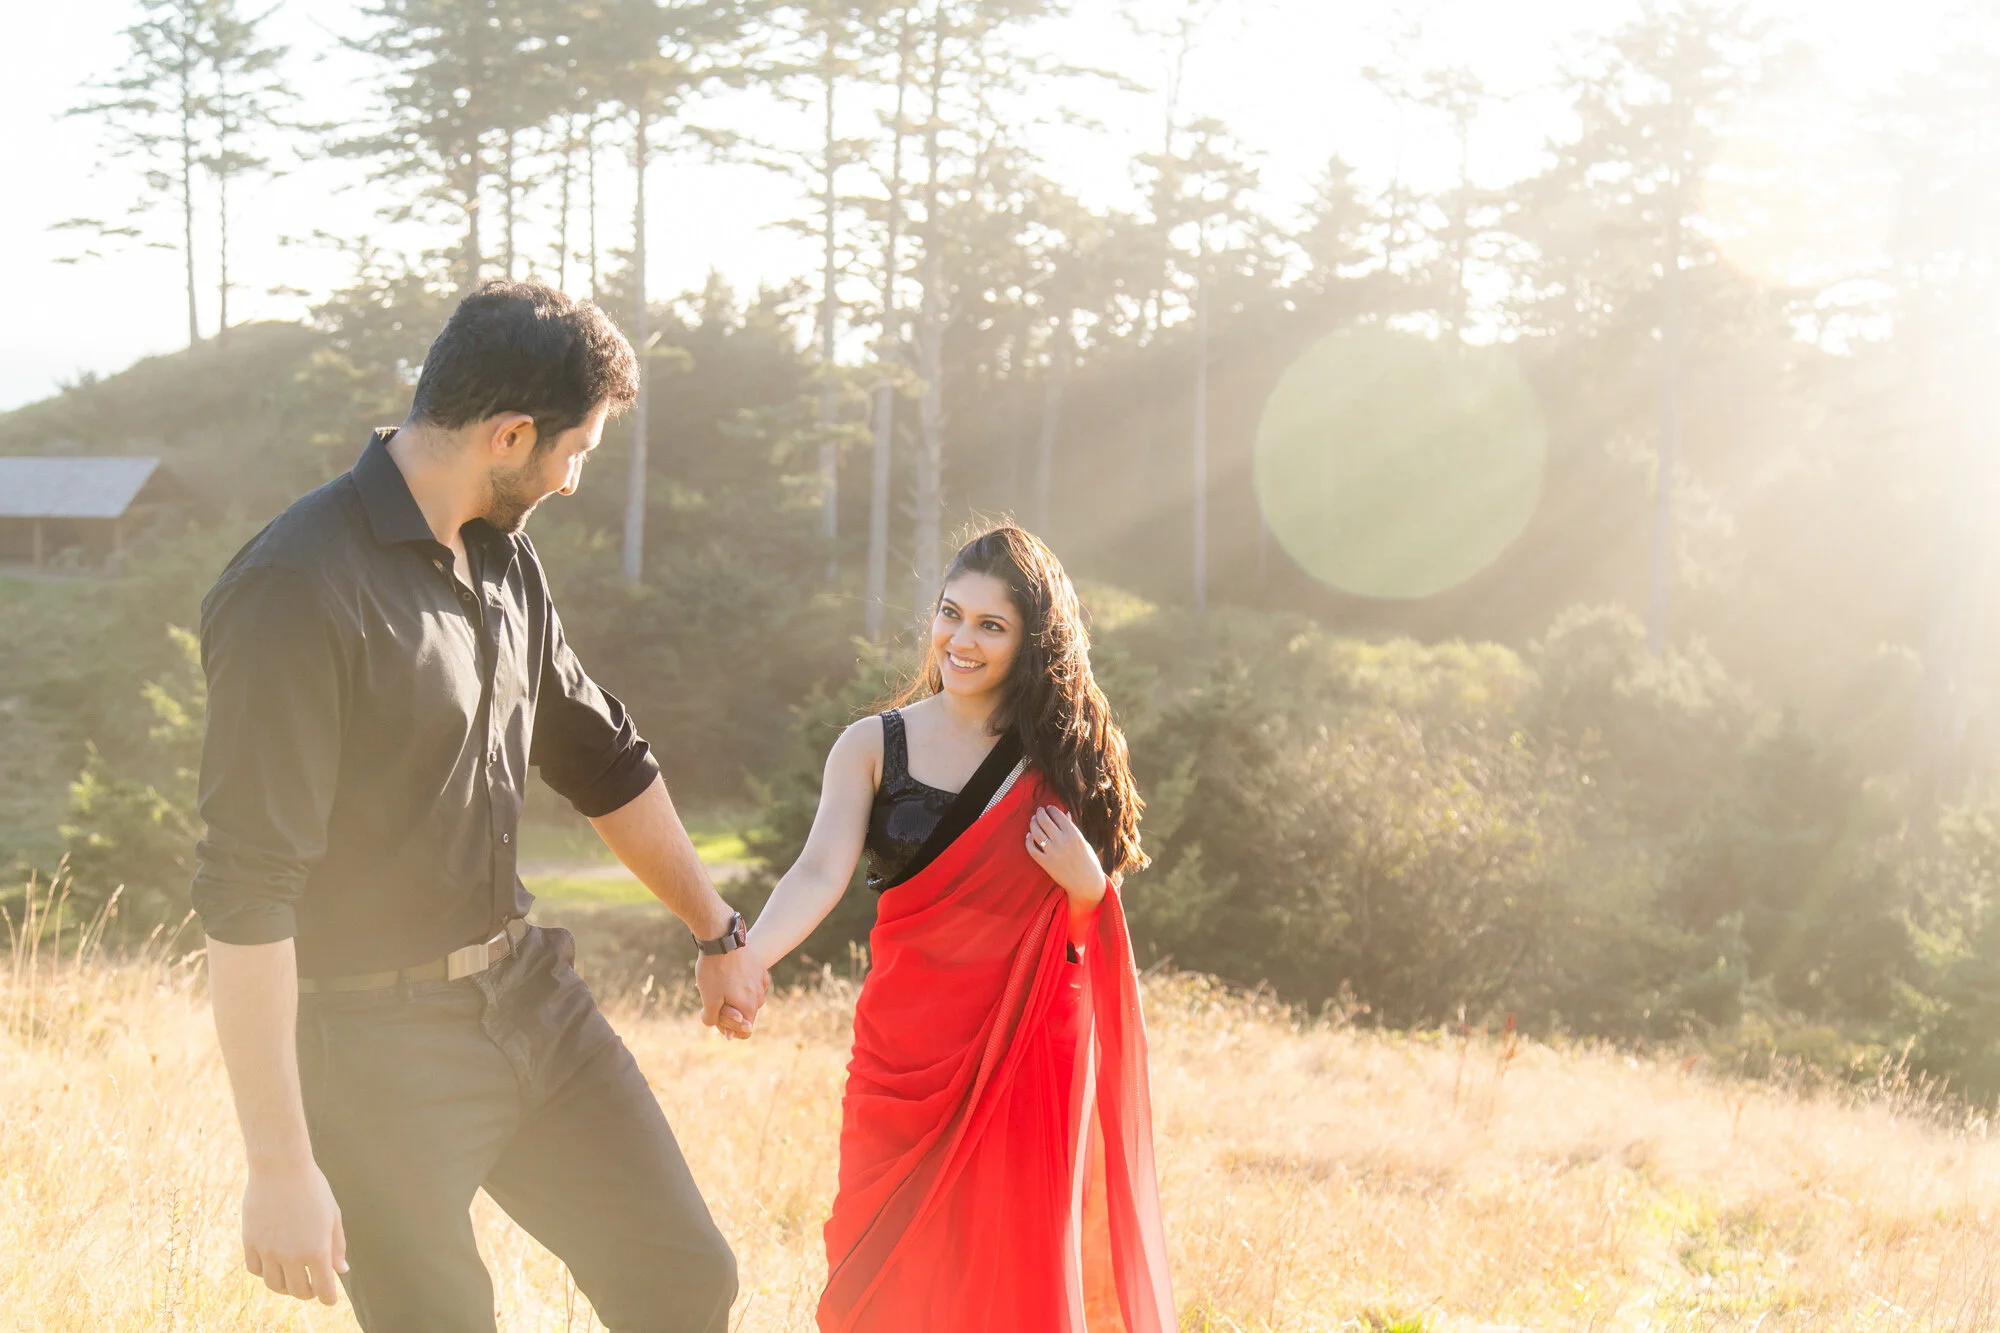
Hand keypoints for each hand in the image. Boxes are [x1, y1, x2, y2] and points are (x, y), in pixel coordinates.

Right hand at [242, 1158, 345, 1304]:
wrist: (280, 1167)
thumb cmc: (313, 1189)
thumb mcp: (332, 1215)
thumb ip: (337, 1246)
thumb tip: (341, 1272)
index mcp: (316, 1250)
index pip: (323, 1289)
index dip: (328, 1298)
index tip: (329, 1298)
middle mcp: (291, 1255)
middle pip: (298, 1291)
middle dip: (308, 1292)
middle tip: (313, 1285)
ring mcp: (268, 1251)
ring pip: (275, 1285)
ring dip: (286, 1286)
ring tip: (293, 1276)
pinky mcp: (250, 1243)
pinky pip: (256, 1270)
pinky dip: (266, 1271)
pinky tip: (274, 1262)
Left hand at [696, 947, 769, 1039]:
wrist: (722, 938)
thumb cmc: (714, 971)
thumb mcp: (709, 1000)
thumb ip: (714, 1020)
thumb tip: (721, 1030)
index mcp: (749, 1007)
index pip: (745, 1032)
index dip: (729, 1030)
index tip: (716, 1016)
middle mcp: (759, 996)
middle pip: (747, 1015)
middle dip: (731, 1013)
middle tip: (713, 999)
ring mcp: (761, 981)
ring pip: (750, 998)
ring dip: (736, 997)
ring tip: (719, 983)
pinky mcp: (759, 968)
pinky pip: (753, 983)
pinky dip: (742, 984)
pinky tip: (730, 974)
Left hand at [1026, 805, 1106, 908]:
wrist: (1086, 883)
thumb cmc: (1088, 861)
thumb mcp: (1083, 842)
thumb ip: (1072, 827)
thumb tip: (1065, 813)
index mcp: (1074, 834)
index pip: (1058, 815)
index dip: (1051, 809)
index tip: (1049, 808)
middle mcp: (1062, 842)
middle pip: (1044, 821)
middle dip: (1040, 813)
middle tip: (1039, 811)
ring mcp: (1052, 853)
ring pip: (1036, 833)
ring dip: (1033, 824)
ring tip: (1033, 820)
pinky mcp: (1045, 863)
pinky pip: (1032, 849)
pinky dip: (1028, 840)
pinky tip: (1029, 836)